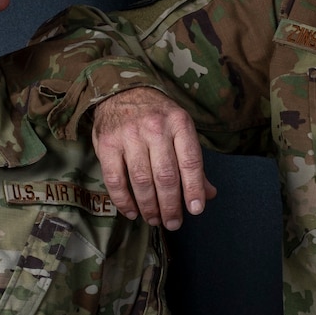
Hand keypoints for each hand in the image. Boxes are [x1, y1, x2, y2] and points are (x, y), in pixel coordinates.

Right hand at [91, 88, 214, 228]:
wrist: (121, 91)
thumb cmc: (157, 116)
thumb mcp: (180, 130)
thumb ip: (192, 162)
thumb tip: (208, 194)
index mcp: (179, 123)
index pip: (190, 161)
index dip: (193, 189)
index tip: (195, 210)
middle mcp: (155, 127)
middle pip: (166, 175)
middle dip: (170, 205)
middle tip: (173, 223)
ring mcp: (129, 135)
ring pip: (141, 180)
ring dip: (149, 206)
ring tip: (154, 220)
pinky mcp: (107, 144)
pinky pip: (115, 179)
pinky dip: (123, 200)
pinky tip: (132, 211)